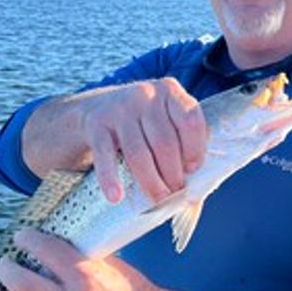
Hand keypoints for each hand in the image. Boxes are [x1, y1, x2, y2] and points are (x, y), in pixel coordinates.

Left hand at [0, 228, 158, 290]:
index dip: (27, 239)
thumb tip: (43, 238)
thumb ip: (74, 253)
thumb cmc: (127, 287)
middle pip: (20, 284)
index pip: (45, 251)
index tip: (21, 235)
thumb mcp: (106, 261)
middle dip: (5, 268)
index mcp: (85, 277)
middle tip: (4, 261)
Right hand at [25, 76, 206, 203]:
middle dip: (173, 174)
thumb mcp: (166, 117)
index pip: (190, 121)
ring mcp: (119, 108)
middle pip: (164, 142)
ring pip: (138, 153)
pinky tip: (116, 196)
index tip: (193, 170)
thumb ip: (184, 142)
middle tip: (175, 194)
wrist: (99, 107)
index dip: (195, 150)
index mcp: (169, 90)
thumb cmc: (145, 121)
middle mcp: (145, 94)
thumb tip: (195, 194)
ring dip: (151, 182)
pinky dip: (110, 179)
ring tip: (158, 199)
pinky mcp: (96, 124)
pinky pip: (105, 156)